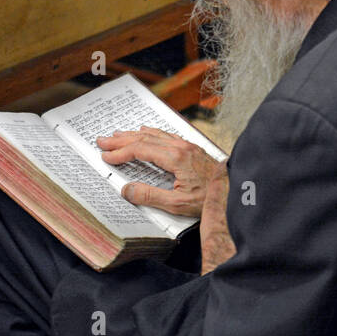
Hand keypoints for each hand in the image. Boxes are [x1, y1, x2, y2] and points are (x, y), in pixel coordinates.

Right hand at [97, 126, 222, 215]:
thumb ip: (150, 196)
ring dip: (134, 134)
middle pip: (144, 138)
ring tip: (118, 135)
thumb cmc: (209, 198)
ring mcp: (187, 145)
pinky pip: (166, 135)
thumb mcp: (178, 204)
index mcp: (175, 158)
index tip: (106, 156)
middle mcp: (180, 147)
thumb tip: (127, 190)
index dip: (121, 153)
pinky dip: (151, 133)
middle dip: (121, 139)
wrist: (233, 191)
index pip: (140, 150)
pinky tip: (146, 131)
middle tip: (103, 140)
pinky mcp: (192, 148)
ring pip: (155, 134)